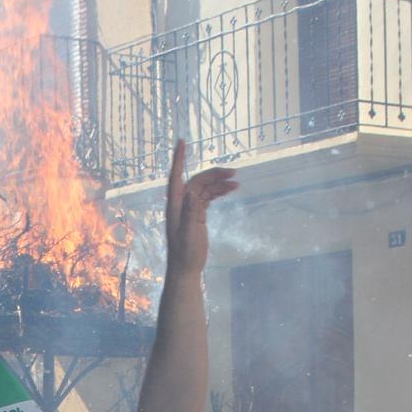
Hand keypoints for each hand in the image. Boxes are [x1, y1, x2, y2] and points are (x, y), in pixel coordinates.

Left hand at [163, 140, 239, 277]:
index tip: (182, 141)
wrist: (186, 269)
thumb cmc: (185, 254)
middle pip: (197, 181)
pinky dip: (218, 192)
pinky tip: (230, 190)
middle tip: (233, 172)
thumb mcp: (189, 234)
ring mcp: (189, 209)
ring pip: (204, 188)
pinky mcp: (196, 215)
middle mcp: (180, 204)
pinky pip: (207, 197)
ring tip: (237, 183)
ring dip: (219, 183)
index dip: (179, 159)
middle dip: (214, 174)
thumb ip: (190, 213)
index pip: (176, 176)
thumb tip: (192, 192)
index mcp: (175, 205)